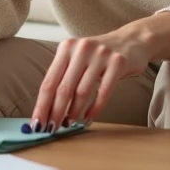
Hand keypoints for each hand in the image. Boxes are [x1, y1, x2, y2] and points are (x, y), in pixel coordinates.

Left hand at [28, 30, 151, 132]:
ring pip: (82, 92)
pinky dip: (94, 109)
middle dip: (56, 113)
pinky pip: (103, 92)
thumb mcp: (78, 58)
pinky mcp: (118, 63)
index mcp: (66, 47)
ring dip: (74, 112)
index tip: (37, 123)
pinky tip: (88, 118)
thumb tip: (47, 109)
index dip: (42, 105)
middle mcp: (81, 48)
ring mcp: (101, 55)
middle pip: (63, 89)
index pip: (49, 81)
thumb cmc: (99, 55)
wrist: (132, 40)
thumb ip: (63, 76)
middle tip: (52, 129)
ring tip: (70, 124)